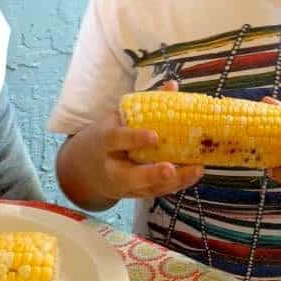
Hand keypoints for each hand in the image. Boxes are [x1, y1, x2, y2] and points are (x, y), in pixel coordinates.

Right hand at [97, 81, 202, 199]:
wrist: (84, 169)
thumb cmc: (105, 137)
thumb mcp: (116, 118)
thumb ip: (144, 103)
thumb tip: (173, 86)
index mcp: (103, 143)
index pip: (116, 140)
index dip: (134, 138)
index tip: (154, 136)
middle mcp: (112, 169)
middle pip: (130, 177)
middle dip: (151, 174)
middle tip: (170, 169)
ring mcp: (124, 186)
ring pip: (148, 189)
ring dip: (173, 182)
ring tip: (196, 170)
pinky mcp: (136, 194)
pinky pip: (156, 192)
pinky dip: (176, 185)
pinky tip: (194, 174)